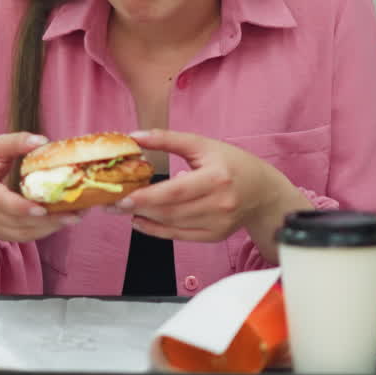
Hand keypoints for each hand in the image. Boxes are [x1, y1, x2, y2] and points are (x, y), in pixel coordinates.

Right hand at [0, 132, 79, 248]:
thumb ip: (13, 143)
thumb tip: (41, 141)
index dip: (20, 207)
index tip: (42, 208)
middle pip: (16, 221)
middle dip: (46, 220)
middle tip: (73, 213)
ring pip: (22, 233)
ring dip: (50, 227)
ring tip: (74, 216)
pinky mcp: (0, 235)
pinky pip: (24, 237)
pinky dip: (44, 232)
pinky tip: (62, 222)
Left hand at [120, 129, 308, 243]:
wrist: (262, 191)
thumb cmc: (231, 163)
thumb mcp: (202, 144)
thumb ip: (167, 139)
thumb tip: (134, 137)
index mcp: (216, 177)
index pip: (175, 191)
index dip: (147, 196)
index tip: (122, 196)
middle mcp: (219, 203)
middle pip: (170, 211)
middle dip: (138, 208)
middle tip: (113, 203)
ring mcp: (218, 223)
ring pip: (172, 225)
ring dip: (144, 218)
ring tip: (124, 209)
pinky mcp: (214, 235)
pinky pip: (179, 237)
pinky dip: (157, 231)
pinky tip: (141, 221)